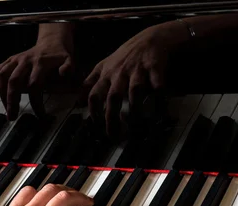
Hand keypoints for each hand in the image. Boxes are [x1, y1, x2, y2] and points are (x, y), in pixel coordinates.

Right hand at [0, 25, 74, 119]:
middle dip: (12, 101)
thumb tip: (63, 74)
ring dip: (2, 94)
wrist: (52, 40)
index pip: (34, 85)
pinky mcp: (11, 59)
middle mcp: (26, 61)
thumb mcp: (69, 60)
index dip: (35, 102)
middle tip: (12, 117)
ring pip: (3, 76)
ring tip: (6, 108)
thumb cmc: (60, 55)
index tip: (40, 115)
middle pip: (14, 82)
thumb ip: (68, 68)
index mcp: (40, 63)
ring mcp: (17, 59)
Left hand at [81, 21, 190, 137]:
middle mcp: (120, 73)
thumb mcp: (104, 65)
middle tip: (114, 136)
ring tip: (135, 126)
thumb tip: (78, 101)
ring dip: (135, 110)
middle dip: (112, 118)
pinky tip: (160, 114)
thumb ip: (91, 82)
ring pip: (135, 92)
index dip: (94, 111)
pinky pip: (158, 86)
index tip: (97, 125)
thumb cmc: (125, 56)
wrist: (150, 38)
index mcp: (107, 74)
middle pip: (113, 97)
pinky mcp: (155, 68)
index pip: (95, 94)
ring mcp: (138, 70)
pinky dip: (160, 100)